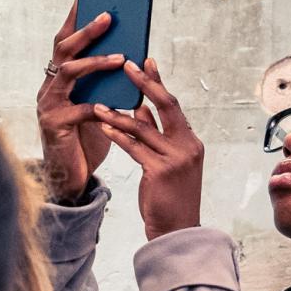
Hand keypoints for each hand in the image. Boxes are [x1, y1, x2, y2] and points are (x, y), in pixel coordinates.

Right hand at [37, 2, 125, 202]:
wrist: (71, 176)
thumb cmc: (87, 136)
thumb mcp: (100, 102)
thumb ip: (107, 80)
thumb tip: (133, 53)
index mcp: (60, 78)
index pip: (65, 40)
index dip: (75, 16)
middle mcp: (49, 86)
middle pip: (64, 49)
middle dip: (86, 30)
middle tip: (108, 16)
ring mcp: (49, 104)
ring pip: (69, 73)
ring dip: (96, 62)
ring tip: (122, 57)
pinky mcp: (55, 126)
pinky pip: (79, 110)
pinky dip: (99, 105)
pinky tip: (116, 104)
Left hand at [94, 57, 205, 240]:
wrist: (176, 230)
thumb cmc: (169, 196)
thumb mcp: (167, 161)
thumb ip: (156, 135)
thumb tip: (141, 108)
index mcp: (191, 141)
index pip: (173, 105)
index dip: (158, 82)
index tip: (146, 60)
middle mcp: (187, 146)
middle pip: (166, 105)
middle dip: (146, 82)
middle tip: (127, 64)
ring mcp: (175, 158)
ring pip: (143, 127)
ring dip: (119, 114)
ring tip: (99, 104)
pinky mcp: (159, 171)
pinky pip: (134, 147)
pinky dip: (117, 135)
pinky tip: (103, 126)